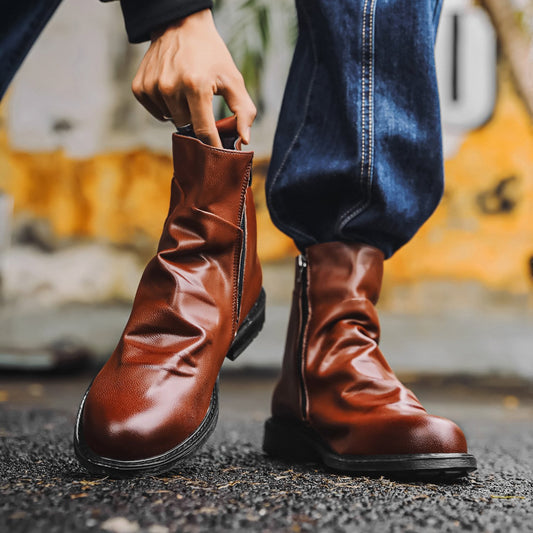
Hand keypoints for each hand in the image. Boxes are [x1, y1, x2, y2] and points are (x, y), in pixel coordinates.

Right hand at [131, 9, 255, 147]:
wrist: (181, 25)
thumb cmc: (212, 55)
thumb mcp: (233, 79)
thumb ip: (244, 111)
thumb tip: (244, 140)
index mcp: (196, 86)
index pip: (204, 131)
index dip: (212, 146)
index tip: (218, 156)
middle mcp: (170, 87)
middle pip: (187, 127)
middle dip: (197, 122)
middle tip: (202, 105)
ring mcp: (153, 87)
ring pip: (172, 120)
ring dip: (182, 113)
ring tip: (187, 92)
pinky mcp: (140, 87)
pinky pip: (157, 112)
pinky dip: (166, 108)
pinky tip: (172, 90)